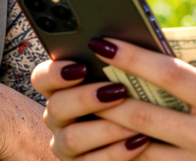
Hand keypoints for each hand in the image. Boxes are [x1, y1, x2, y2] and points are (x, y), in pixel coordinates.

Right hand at [31, 60, 148, 160]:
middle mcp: (58, 117)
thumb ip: (116, 61)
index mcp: (61, 88)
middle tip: (118, 90)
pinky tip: (142, 141)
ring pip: (72, 138)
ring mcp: (66, 144)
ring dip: (105, 129)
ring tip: (136, 123)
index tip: (82, 66)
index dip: (56, 72)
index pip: (42, 77)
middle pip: (56, 107)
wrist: (153, 137)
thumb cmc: (134, 95)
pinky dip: (117, 152)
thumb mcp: (123, 76)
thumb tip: (121, 45)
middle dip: (86, 98)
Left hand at [33, 39, 195, 160]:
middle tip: (78, 75)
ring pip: (140, 150)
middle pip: (143, 115)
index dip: (132, 57)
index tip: (103, 40)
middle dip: (105, 95)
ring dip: (108, 130)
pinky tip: (106, 145)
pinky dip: (127, 157)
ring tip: (82, 109)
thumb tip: (174, 50)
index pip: (171, 75)